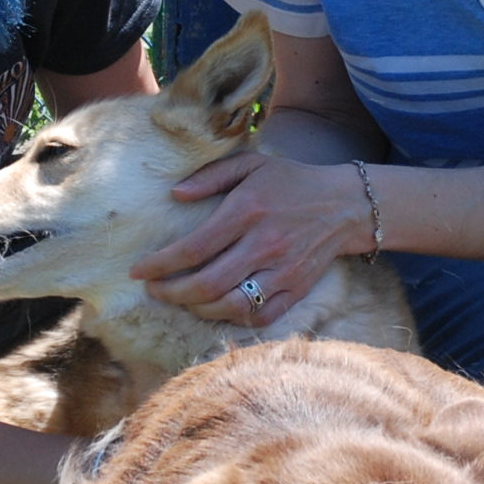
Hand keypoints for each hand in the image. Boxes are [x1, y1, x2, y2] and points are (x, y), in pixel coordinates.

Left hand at [128, 153, 364, 328]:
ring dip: (198, 309)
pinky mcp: (297, 290)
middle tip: (153, 290)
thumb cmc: (291, 181)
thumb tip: (176, 194)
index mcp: (248, 211)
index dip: (160, 264)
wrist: (346, 204)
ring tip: (182, 299)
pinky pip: (260, 317)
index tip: (138, 271)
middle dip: (171, 293)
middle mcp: (264, 245)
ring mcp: (282, 272)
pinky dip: (233, 319)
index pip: (194, 248)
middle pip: (207, 284)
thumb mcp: (251, 164)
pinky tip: (217, 309)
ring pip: (231, 306)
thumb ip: (211, 175)